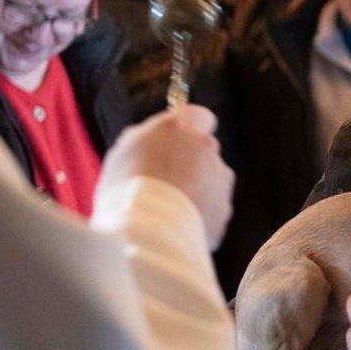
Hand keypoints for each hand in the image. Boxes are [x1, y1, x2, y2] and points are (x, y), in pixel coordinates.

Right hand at [97, 106, 233, 249]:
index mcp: (181, 127)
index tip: (177, 144)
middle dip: (192, 164)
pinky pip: (212, 210)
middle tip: (166, 182)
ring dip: (197, 191)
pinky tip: (177, 225)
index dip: (189, 131)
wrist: (146, 232)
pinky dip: (200, 216)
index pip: (199, 116)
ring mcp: (220, 181)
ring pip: (212, 182)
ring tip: (168, 209)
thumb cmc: (127, 187)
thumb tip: (159, 133)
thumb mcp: (126, 148)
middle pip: (205, 151)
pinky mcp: (224, 211)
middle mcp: (207, 148)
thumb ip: (149, 135)